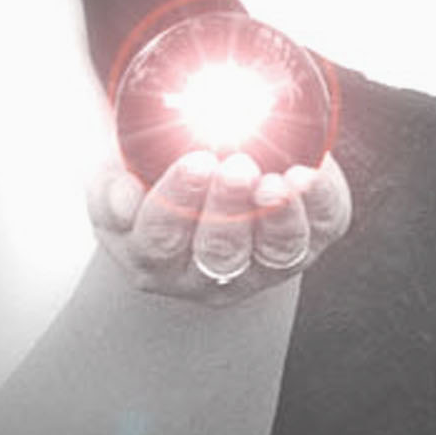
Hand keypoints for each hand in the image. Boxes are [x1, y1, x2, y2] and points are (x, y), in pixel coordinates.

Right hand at [89, 148, 351, 308]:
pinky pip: (323, 227)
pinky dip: (319, 202)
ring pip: (277, 252)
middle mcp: (209, 273)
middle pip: (220, 251)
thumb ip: (112, 185)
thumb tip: (125, 197)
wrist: (203, 188)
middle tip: (237, 166)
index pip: (160, 240)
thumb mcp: (117, 179)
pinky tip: (310, 174)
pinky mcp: (309, 242)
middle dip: (229, 208)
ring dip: (279, 216)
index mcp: (154, 257)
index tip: (195, 161)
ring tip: (275, 180)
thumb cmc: (151, 179)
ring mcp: (263, 264)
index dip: (176, 202)